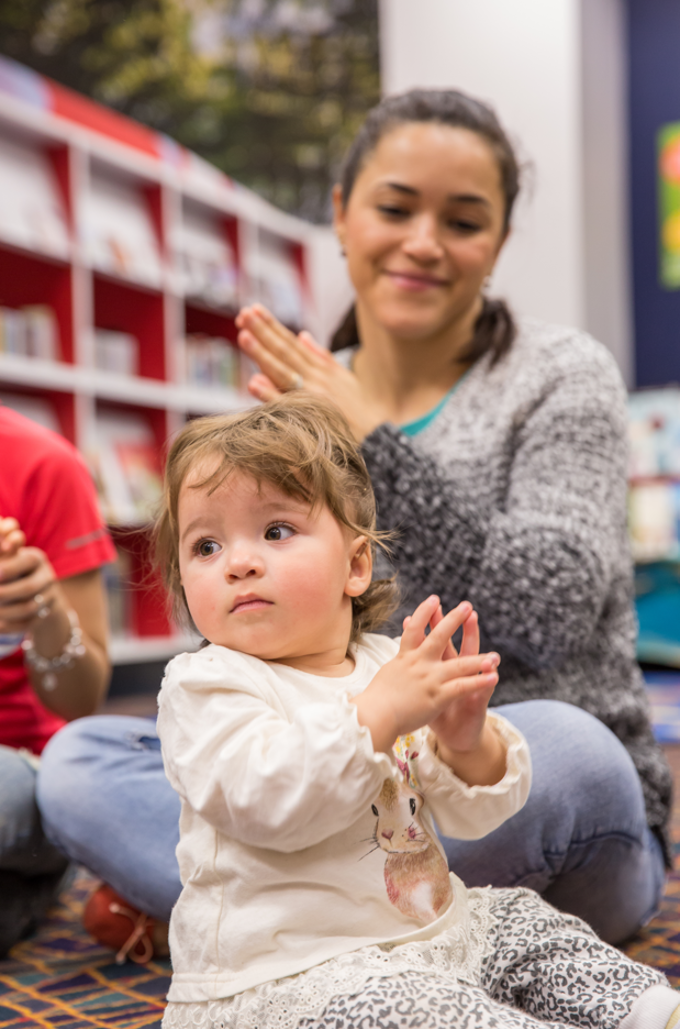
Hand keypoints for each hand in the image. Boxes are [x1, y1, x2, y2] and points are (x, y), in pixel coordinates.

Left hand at [0, 520, 62, 633]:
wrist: (35, 590)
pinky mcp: (44, 615)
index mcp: (36, 559)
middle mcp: (47, 577)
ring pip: (30, 608)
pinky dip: (10, 626)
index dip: (10, 569)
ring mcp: (48, 597)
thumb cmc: (12, 568)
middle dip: (5, 594)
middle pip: (29, 588)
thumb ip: (3, 550)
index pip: (26, 562)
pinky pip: (30, 624)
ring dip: (6, 612)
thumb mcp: (8, 557)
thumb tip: (2, 537)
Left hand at [235, 304, 387, 440]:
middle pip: (285, 352)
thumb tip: (302, 335)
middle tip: (244, 314)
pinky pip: (286, 406)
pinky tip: (253, 383)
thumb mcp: (344, 378)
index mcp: (320, 369)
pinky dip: (271, 395)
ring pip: (283, 372)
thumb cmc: (358, 411)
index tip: (253, 310)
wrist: (375, 441)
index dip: (272, 326)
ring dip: (263, 355)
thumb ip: (322, 357)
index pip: (291, 344)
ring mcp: (312, 398)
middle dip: (263, 332)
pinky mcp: (310, 419)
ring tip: (243, 337)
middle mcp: (315, 380)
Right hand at [351, 595, 498, 753]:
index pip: (414, 629)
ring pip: (460, 665)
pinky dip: (479, 682)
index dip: (424, 612)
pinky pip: (463, 687)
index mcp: (405, 658)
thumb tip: (399, 659)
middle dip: (454, 620)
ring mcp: (430, 679)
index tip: (434, 599)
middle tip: (467, 605)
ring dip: (479, 660)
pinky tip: (493, 677)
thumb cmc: (374, 700)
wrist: (374, 716)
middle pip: (439, 637)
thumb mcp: (386, 675)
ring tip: (496, 656)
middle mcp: (419, 664)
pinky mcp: (437, 696)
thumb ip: (398, 666)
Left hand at [426, 603, 506, 785]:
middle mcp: (456, 673)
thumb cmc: (437, 715)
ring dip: (473, 640)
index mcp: (440, 670)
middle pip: (453, 644)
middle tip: (457, 605)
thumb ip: (419, 676)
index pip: (434, 643)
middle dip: (454, 624)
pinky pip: (484, 691)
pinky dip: (487, 682)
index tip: (426, 609)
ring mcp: (469, 685)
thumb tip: (402, 656)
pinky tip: (493, 671)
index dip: (430, 628)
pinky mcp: (477, 703)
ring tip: (474, 621)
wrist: (456, 737)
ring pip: (473, 659)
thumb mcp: (423, 695)